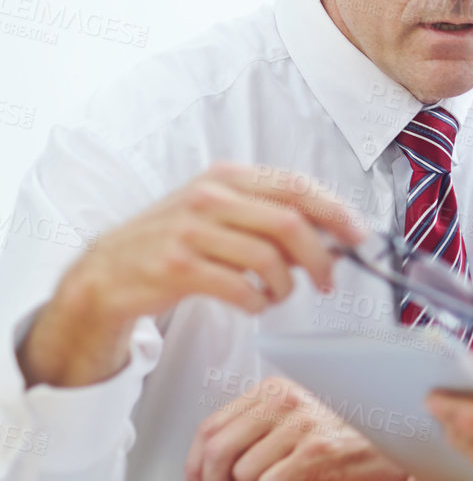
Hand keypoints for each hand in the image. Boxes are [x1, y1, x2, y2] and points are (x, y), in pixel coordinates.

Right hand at [18, 162, 364, 388]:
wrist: (107, 270)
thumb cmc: (174, 239)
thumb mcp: (217, 209)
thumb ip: (266, 212)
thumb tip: (329, 232)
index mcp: (227, 177)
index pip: (297, 187)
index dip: (335, 213)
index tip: (357, 236)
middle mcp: (209, 196)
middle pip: (291, 224)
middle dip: (321, 258)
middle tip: (328, 281)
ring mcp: (191, 231)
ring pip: (270, 260)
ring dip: (285, 287)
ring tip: (277, 295)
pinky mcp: (177, 266)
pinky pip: (241, 288)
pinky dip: (258, 302)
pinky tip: (252, 303)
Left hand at [185, 376, 406, 480]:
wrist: (402, 435)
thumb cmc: (354, 433)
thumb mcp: (300, 424)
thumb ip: (258, 438)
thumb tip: (211, 476)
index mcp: (274, 390)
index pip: (210, 428)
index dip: (193, 466)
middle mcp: (284, 401)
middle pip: (215, 451)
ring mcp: (301, 424)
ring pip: (240, 474)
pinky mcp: (317, 450)